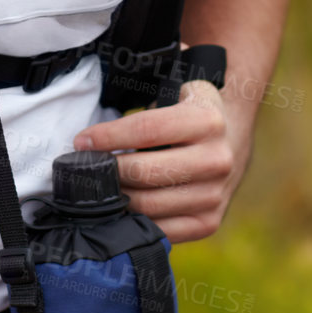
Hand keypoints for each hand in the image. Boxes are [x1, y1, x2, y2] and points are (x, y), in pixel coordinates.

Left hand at [72, 79, 240, 243]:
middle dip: (107, 171)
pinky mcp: (210, 222)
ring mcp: (216, 194)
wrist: (230, 141)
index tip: (81, 141)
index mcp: (208, 120)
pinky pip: (162, 230)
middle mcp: (217, 159)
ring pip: (149, 204)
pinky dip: (135, 222)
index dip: (108, 136)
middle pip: (145, 172)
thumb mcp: (178, 85)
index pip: (146, 130)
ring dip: (116, 198)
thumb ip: (149, 82)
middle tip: (85, 167)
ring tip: (99, 187)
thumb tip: (110, 81)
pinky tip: (121, 207)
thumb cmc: (189, 112)